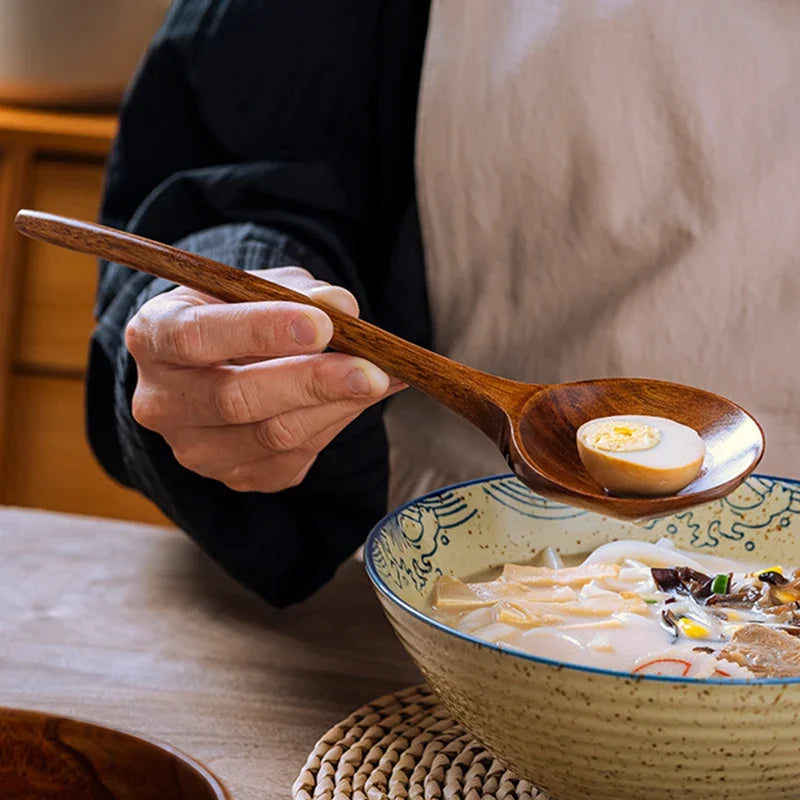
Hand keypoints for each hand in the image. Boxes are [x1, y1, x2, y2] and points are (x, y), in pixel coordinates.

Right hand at [125, 267, 402, 491]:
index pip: (196, 337)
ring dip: (337, 406)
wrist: (221, 365)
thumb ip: (298, 291)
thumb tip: (343, 308)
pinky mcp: (236, 477)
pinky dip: (339, 422)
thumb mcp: (258, 287)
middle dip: (312, 382)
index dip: (261, 331)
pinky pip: (296, 456)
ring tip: (382, 376)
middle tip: (371, 368)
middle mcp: (161, 401)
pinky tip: (362, 397)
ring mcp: (196, 449)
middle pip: (235, 399)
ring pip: (274, 435)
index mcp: (153, 336)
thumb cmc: (237, 315)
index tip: (321, 325)